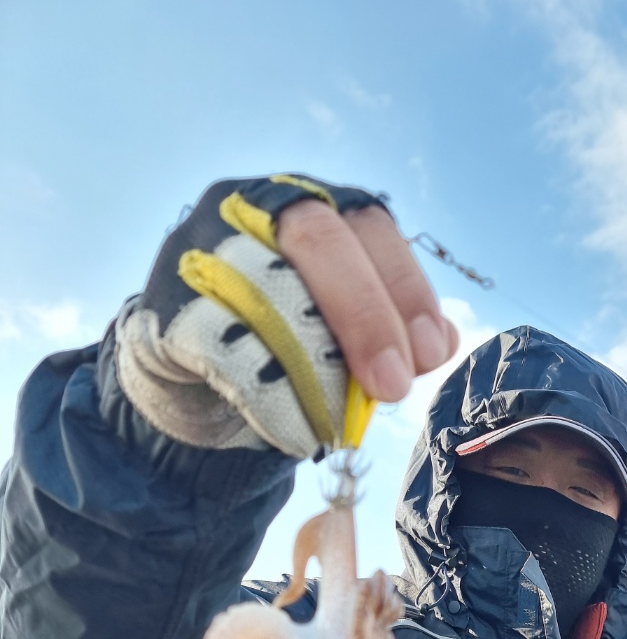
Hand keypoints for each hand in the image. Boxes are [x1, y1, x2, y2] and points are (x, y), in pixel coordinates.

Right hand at [114, 174, 458, 456]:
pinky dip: (269, 396)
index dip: (405, 287)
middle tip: (393, 388)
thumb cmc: (282, 351)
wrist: (192, 385)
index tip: (431, 354)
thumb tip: (446, 340)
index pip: (369, 224)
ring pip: (270, 290)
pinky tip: (296, 432)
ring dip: (318, 367)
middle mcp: (253, 206)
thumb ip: (394, 331)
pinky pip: (225, 346)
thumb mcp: (345, 337)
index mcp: (311, 205)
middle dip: (367, 318)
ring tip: (343, 422)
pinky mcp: (167, 303)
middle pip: (319, 240)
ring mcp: (202, 246)